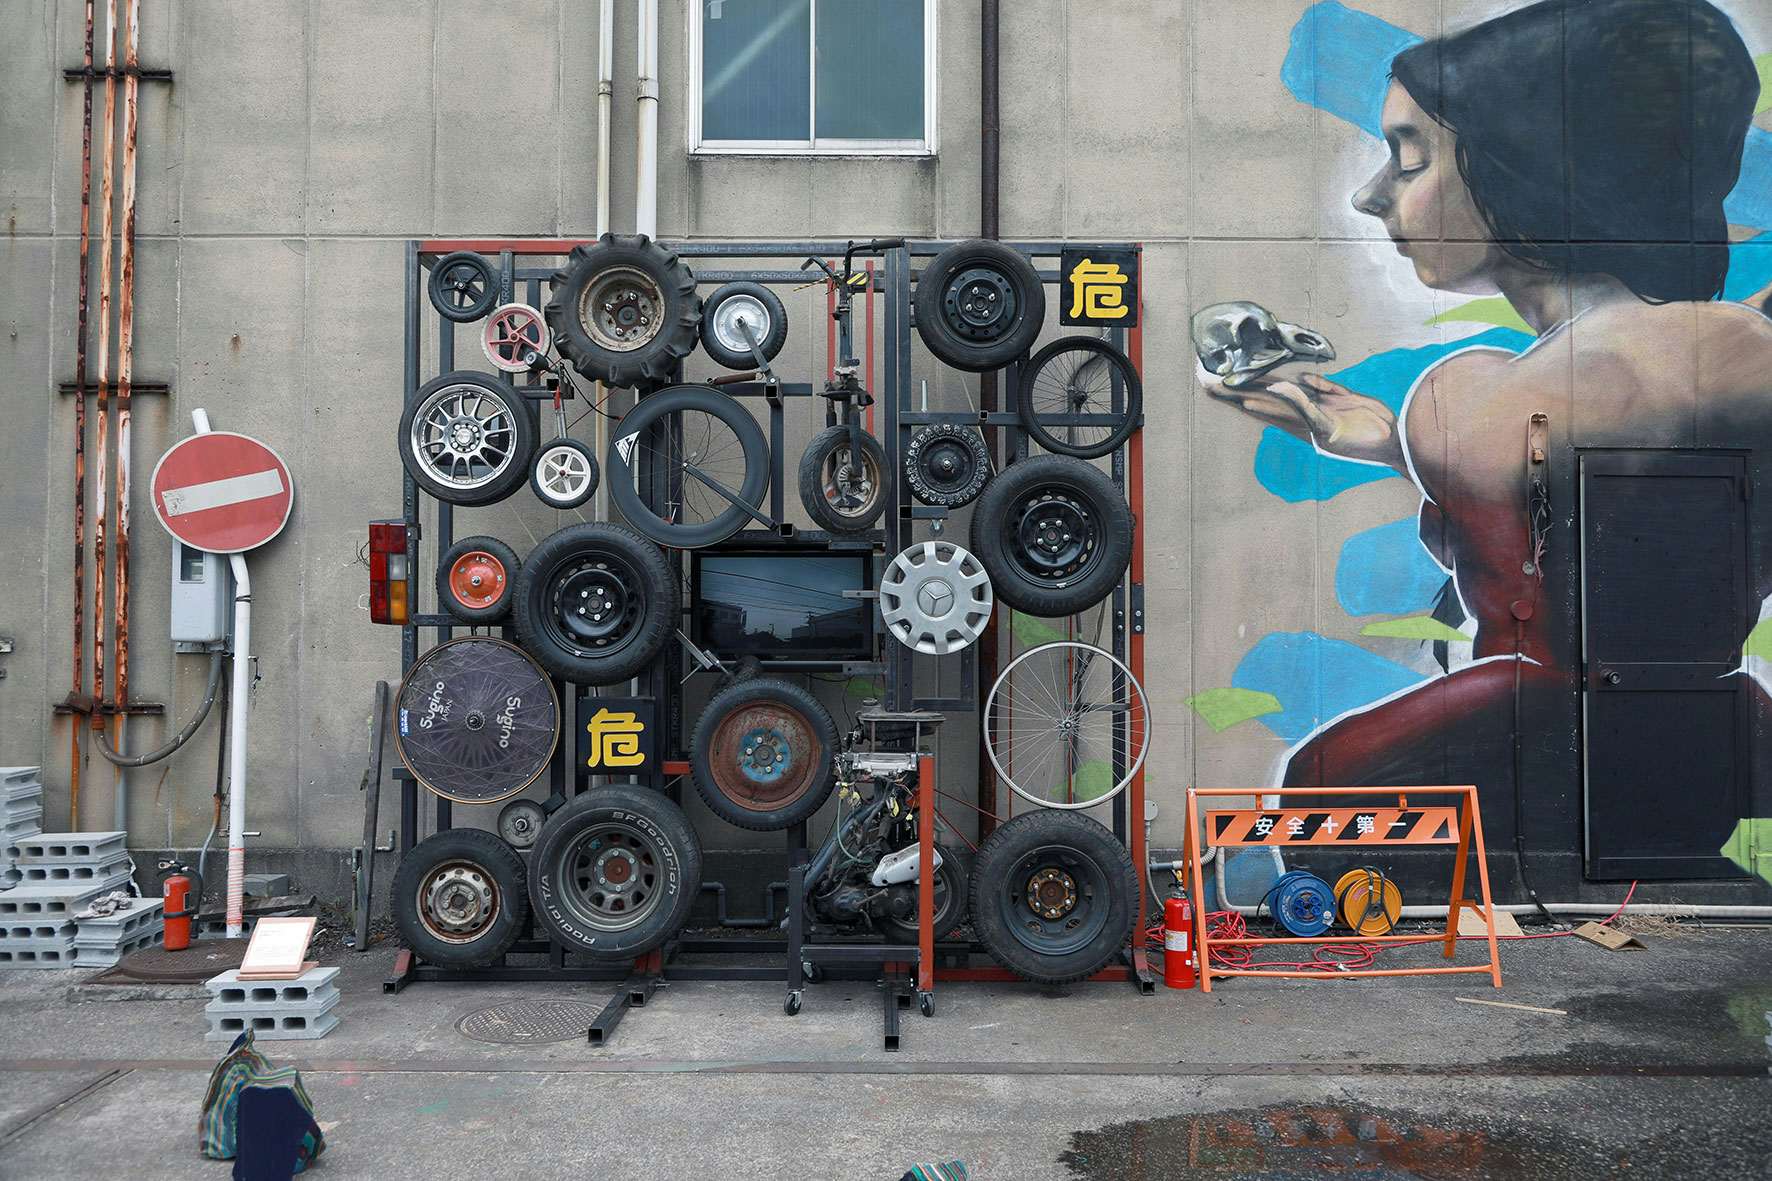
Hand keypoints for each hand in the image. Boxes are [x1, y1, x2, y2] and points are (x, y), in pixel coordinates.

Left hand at [1198, 364, 1402, 469]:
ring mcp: (1322, 406)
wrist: (1393, 442)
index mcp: (1294, 421)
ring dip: (1268, 382)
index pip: (1256, 404)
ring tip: (1248, 376)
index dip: (1235, 395)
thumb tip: (1274, 388)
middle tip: (1213, 379)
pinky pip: (1322, 387)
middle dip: (1240, 388)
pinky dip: (1313, 382)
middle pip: (1265, 396)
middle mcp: (1304, 413)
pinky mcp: (1341, 398)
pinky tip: (1303, 378)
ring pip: (1290, 390)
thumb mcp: (1324, 424)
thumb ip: (1300, 404)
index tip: (1211, 387)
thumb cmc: (1358, 441)